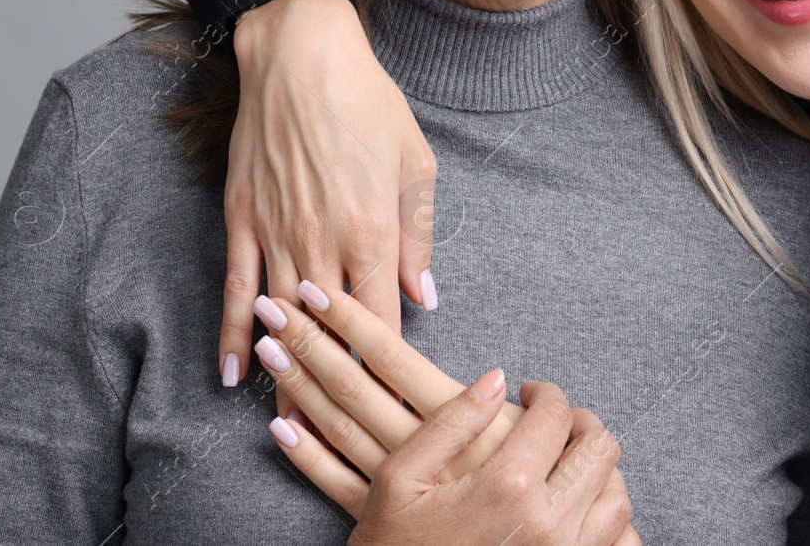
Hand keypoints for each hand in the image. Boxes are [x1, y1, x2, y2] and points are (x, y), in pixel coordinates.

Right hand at [218, 0, 438, 407]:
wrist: (301, 54)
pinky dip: (236, 333)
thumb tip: (425, 297)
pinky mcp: (242, 218)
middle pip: (329, 333)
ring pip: (283, 320)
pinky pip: (238, 288)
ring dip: (287, 374)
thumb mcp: (414, 164)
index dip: (386, 368)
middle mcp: (322, 239)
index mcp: (372, 229)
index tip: (395, 405)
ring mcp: (276, 231)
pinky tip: (235, 373)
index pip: (381, 319)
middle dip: (336, 388)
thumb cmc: (368, 103)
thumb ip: (419, 236)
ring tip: (291, 425)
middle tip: (338, 438)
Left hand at [251, 281, 636, 545]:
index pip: (391, 356)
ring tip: (267, 351)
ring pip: (340, 428)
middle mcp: (421, 446)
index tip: (318, 289)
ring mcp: (400, 482)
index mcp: (457, 416)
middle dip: (310, 341)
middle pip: (354, 385)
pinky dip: (306, 459)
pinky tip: (279, 431)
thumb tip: (495, 375)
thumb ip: (508, 408)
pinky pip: (339, 486)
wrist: (531, 544)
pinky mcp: (389, 515)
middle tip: (274, 306)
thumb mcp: (538, 435)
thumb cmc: (542, 485)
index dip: (352, 320)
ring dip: (300, 388)